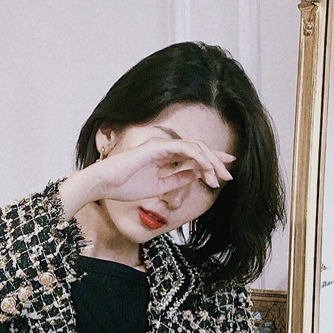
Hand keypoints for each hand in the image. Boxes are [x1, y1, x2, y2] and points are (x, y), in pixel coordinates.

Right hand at [59, 137, 234, 219]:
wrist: (104, 185)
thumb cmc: (124, 187)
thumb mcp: (160, 187)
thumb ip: (178, 179)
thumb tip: (197, 175)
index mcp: (164, 157)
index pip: (193, 156)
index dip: (211, 161)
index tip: (225, 171)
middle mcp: (165, 148)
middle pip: (198, 149)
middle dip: (216, 161)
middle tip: (229, 175)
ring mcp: (161, 145)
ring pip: (195, 148)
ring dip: (210, 162)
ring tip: (219, 177)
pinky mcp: (157, 147)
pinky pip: (185, 149)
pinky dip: (198, 159)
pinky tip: (207, 170)